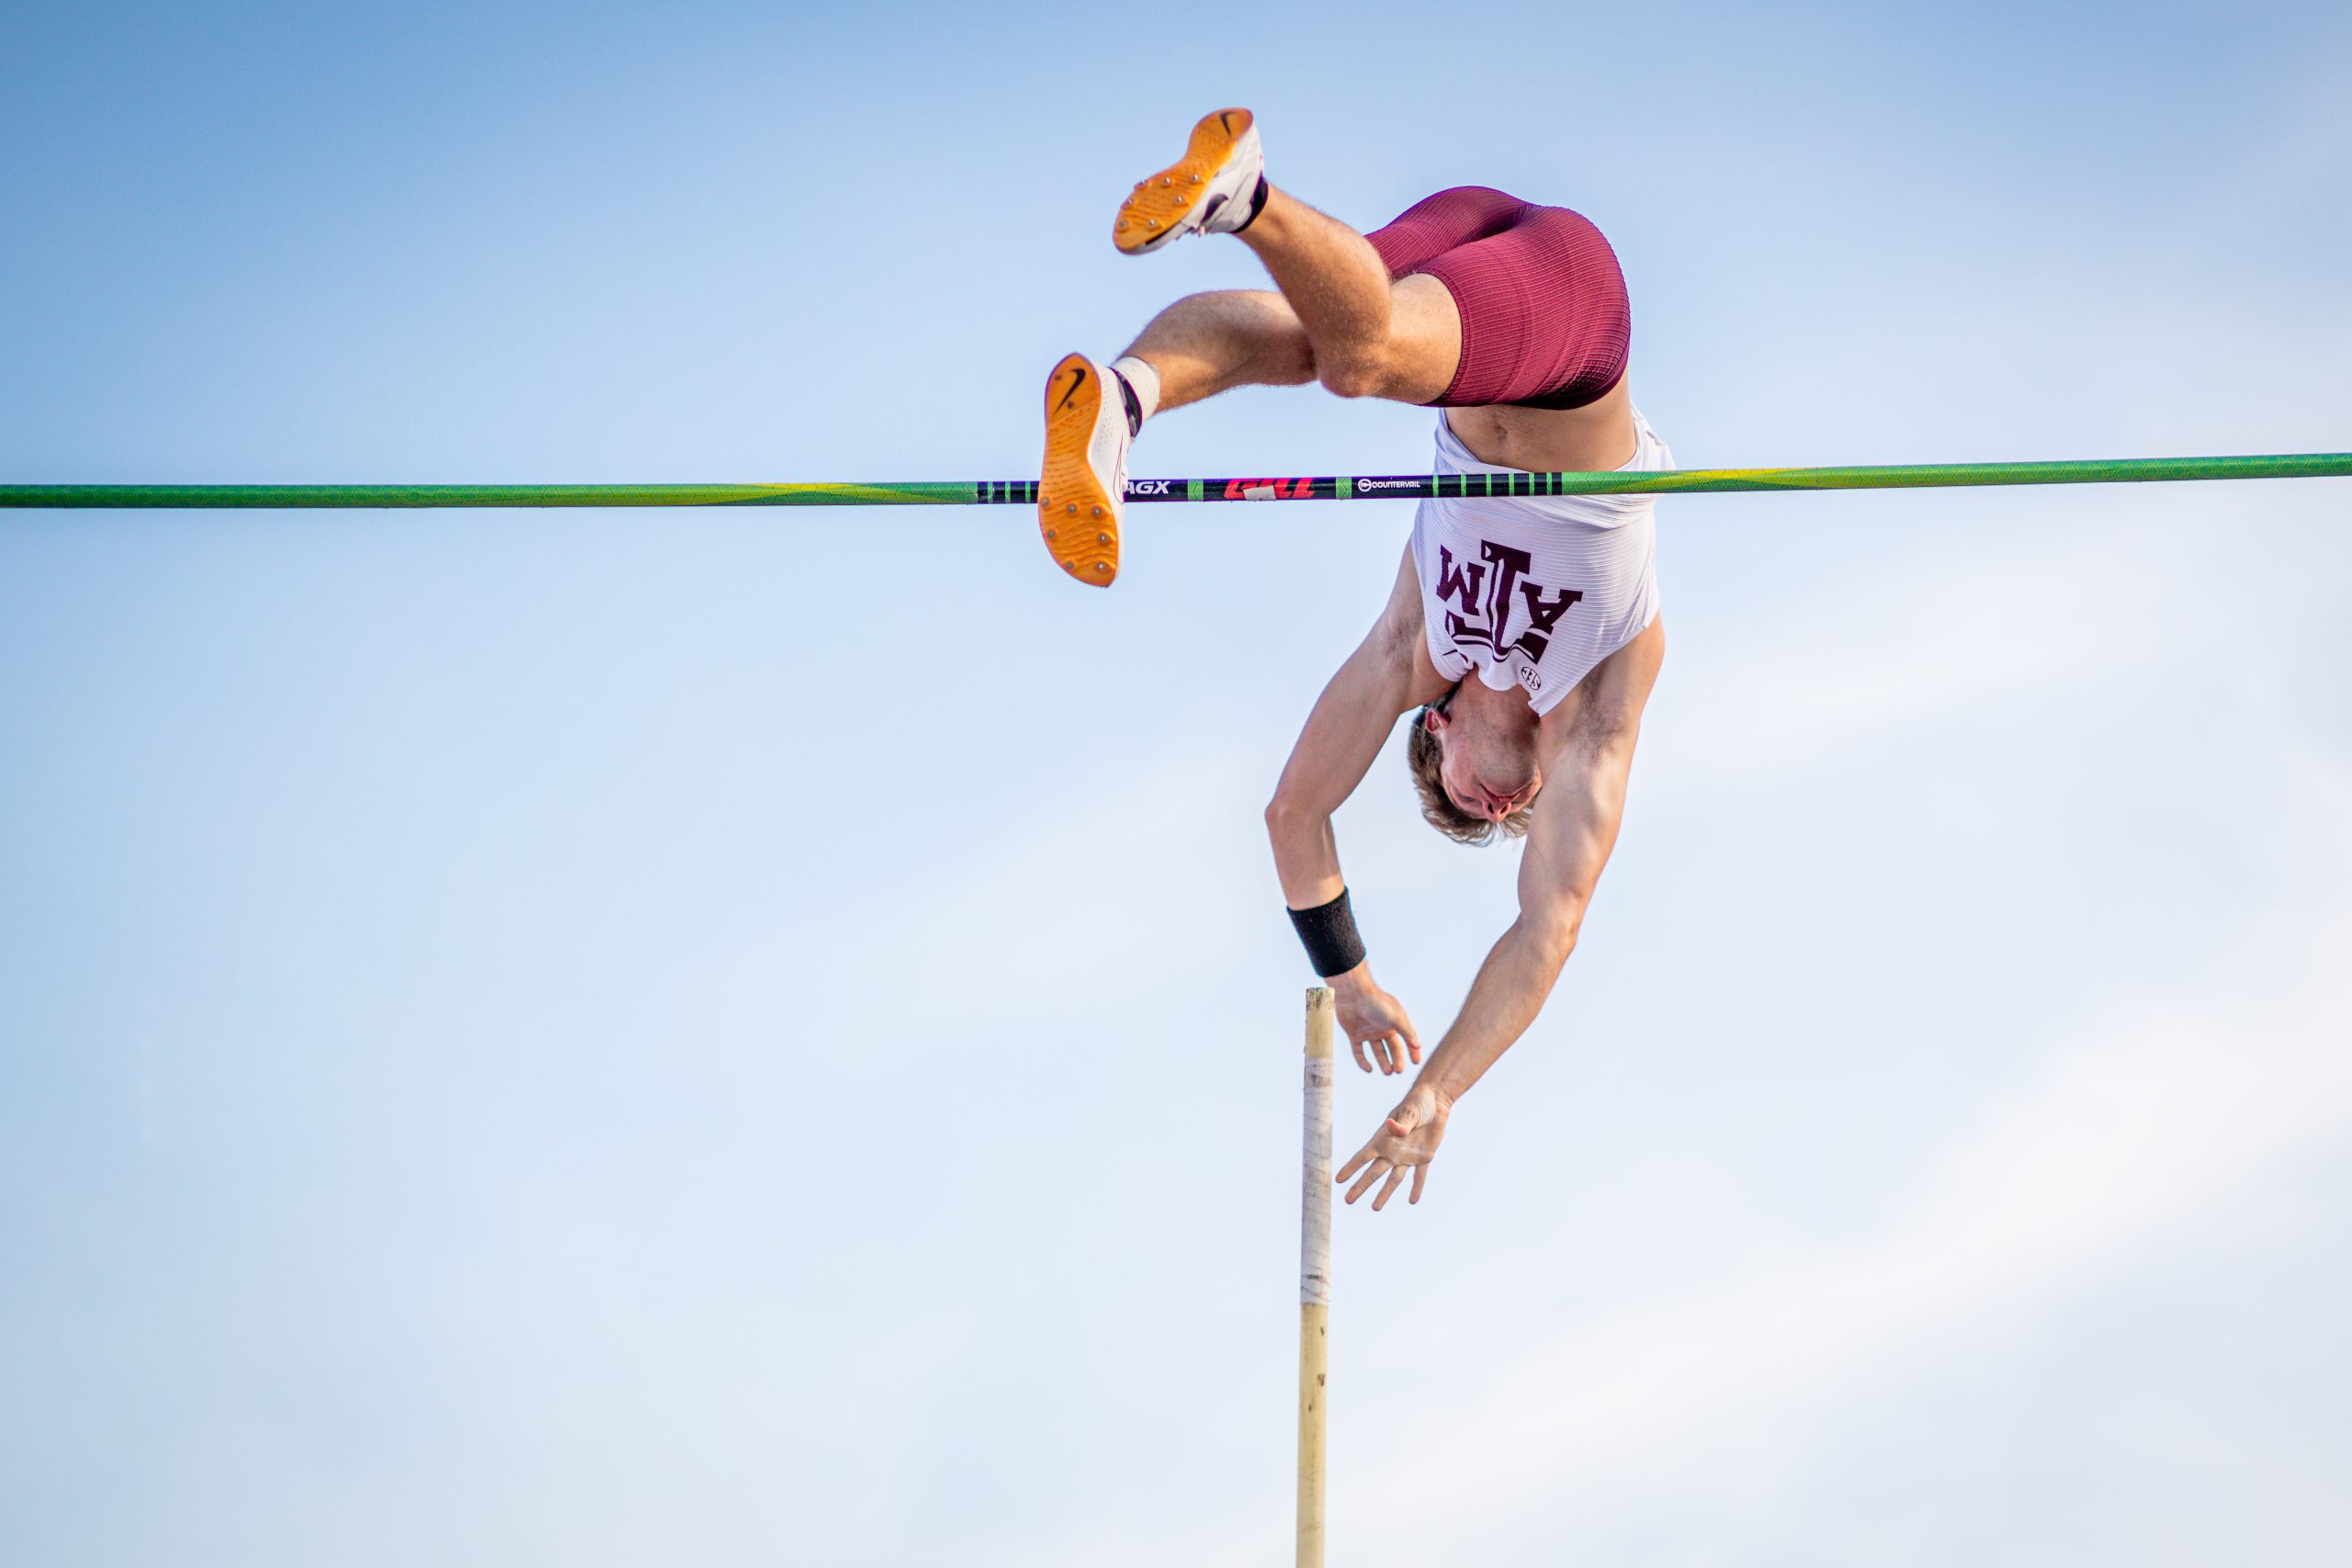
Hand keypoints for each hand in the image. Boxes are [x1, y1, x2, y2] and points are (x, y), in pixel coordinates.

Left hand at [1330, 966, 1422, 1075]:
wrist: (1353, 995)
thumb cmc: (1376, 1003)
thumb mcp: (1396, 1018)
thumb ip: (1407, 1032)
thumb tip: (1419, 1045)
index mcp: (1395, 1022)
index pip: (1407, 1039)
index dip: (1412, 1051)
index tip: (1415, 1062)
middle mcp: (1382, 1027)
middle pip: (1392, 1047)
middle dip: (1397, 1060)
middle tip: (1398, 1071)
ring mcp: (1368, 1031)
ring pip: (1377, 1051)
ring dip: (1383, 1062)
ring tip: (1387, 1072)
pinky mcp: (1354, 1034)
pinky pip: (1359, 1051)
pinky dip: (1362, 1061)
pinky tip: (1368, 1069)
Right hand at [1335, 1081, 1450, 1210]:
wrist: (1435, 1102)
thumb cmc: (1418, 1103)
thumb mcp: (1410, 1111)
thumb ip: (1402, 1123)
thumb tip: (1391, 1127)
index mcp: (1384, 1138)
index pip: (1364, 1156)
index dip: (1351, 1168)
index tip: (1338, 1180)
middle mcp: (1393, 1150)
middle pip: (1373, 1172)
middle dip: (1360, 1186)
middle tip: (1348, 1200)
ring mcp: (1408, 1156)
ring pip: (1394, 1179)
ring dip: (1385, 1193)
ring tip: (1375, 1208)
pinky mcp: (1424, 1158)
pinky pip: (1419, 1176)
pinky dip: (1417, 1187)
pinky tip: (1413, 1200)